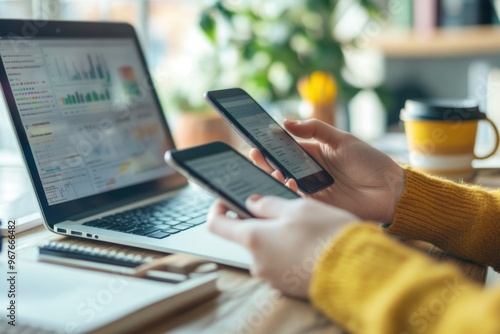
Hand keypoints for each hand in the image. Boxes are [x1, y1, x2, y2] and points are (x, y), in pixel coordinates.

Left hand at [207, 196, 357, 298]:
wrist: (355, 270)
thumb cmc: (325, 235)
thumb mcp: (297, 207)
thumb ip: (268, 204)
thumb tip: (251, 202)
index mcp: (253, 239)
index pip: (216, 225)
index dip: (218, 209)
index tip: (225, 200)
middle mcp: (257, 262)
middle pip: (246, 236)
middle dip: (260, 220)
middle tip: (282, 205)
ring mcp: (272, 276)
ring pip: (266, 248)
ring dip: (278, 233)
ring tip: (303, 223)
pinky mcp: (287, 285)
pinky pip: (281, 261)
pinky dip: (288, 249)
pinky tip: (309, 240)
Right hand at [250, 119, 404, 221]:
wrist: (391, 191)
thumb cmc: (370, 162)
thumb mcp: (342, 139)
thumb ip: (315, 129)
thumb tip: (287, 122)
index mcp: (314, 155)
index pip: (287, 150)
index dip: (272, 147)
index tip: (258, 142)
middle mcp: (310, 173)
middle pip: (282, 168)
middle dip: (266, 163)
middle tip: (255, 156)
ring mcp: (313, 190)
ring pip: (286, 185)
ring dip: (276, 177)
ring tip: (271, 169)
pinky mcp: (318, 207)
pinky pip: (298, 200)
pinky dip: (290, 193)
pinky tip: (288, 183)